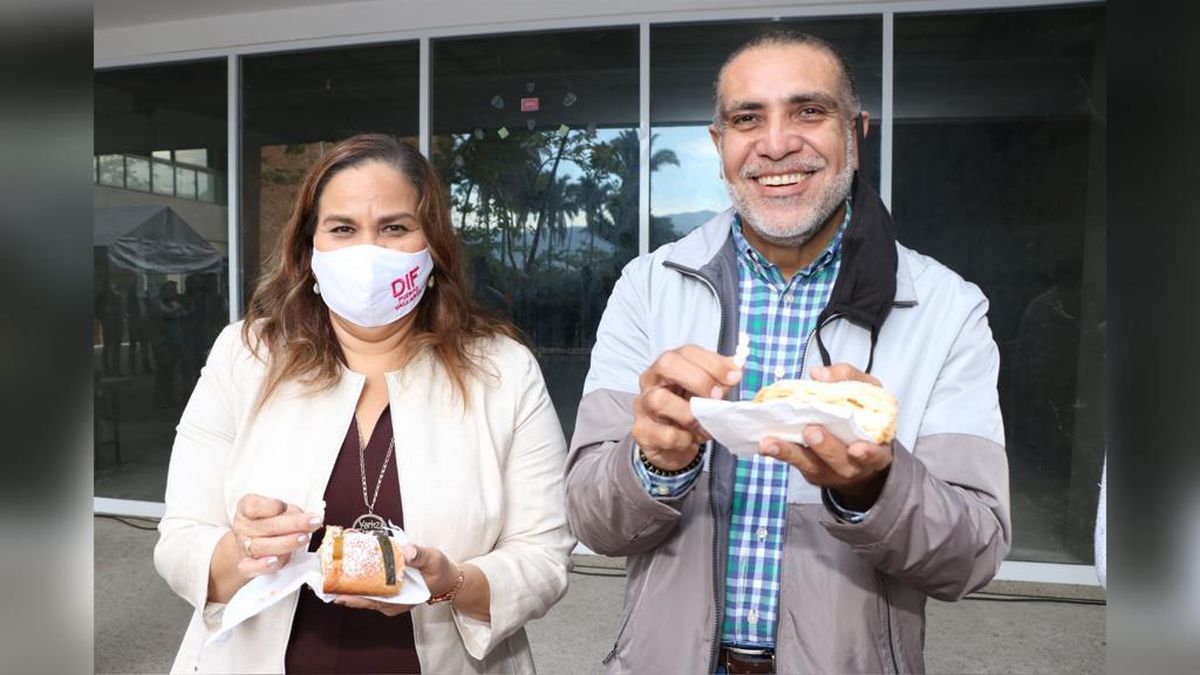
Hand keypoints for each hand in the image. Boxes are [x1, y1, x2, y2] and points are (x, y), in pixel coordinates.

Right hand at [232, 494, 323, 578]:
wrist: (254, 543)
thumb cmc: (271, 522)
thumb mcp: (281, 511)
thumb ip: (291, 513)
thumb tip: (309, 520)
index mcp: (247, 508)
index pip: (253, 506)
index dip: (269, 506)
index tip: (283, 506)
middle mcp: (243, 527)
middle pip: (266, 526)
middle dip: (294, 524)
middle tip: (313, 522)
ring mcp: (243, 547)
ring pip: (262, 546)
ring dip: (286, 543)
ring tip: (304, 539)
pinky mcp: (245, 565)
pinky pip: (250, 567)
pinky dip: (263, 565)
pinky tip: (276, 560)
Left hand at [333, 544, 457, 616]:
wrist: (447, 577)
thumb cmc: (440, 571)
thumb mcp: (434, 560)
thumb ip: (419, 556)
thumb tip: (405, 551)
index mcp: (400, 601)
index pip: (372, 602)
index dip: (354, 599)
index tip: (337, 595)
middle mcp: (390, 601)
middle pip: (362, 597)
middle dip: (343, 587)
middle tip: (324, 578)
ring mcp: (387, 595)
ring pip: (363, 589)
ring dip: (348, 578)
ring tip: (331, 565)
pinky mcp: (386, 586)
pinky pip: (369, 582)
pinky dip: (358, 571)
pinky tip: (349, 557)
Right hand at [634, 344, 740, 469]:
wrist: (669, 446)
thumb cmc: (686, 413)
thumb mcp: (705, 394)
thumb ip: (719, 382)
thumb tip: (734, 373)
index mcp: (669, 366)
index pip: (687, 352)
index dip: (713, 362)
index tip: (734, 376)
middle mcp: (651, 381)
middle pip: (667, 365)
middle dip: (698, 379)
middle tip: (717, 396)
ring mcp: (642, 405)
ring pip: (659, 400)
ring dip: (689, 413)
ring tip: (703, 424)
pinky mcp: (641, 431)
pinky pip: (665, 433)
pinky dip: (683, 438)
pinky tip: (689, 439)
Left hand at [758, 364, 893, 509]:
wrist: (862, 454)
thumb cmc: (865, 419)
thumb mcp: (867, 395)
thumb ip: (848, 379)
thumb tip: (818, 374)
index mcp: (877, 448)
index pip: (876, 454)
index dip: (868, 453)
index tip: (856, 449)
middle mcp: (855, 466)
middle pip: (840, 460)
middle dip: (825, 446)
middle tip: (811, 431)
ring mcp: (831, 471)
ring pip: (811, 464)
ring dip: (790, 453)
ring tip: (771, 442)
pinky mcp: (812, 471)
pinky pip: (796, 462)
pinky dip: (780, 453)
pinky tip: (765, 445)